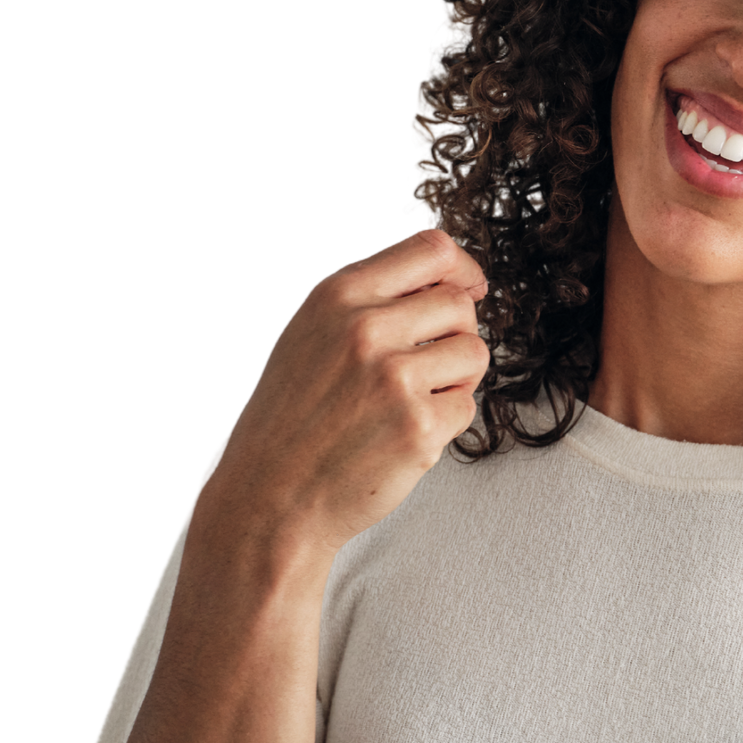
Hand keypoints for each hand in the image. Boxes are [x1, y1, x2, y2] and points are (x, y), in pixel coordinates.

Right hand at [189, 225, 491, 560]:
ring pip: (474, 353)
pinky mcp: (418, 428)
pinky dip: (445, 421)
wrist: (269, 493)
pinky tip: (403, 432)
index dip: (463, 269)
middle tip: (427, 365)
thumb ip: (373, 299)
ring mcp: (393, 379)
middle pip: (460, 305)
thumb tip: (457, 281)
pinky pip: (466, 406)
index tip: (470, 289)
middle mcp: (366, 330)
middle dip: (456, 333)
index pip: (432, 249)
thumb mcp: (313, 332)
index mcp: (338, 295)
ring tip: (412, 400)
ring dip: (456, 377)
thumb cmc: (294, 416)